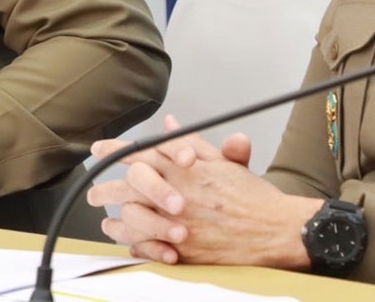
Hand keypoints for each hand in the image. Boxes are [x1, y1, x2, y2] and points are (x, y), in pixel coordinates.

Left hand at [87, 118, 316, 267]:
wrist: (279, 230)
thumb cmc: (253, 197)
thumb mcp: (224, 162)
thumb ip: (192, 143)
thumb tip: (169, 125)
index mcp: (186, 169)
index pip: (141, 153)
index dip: (115, 149)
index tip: (99, 149)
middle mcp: (178, 193)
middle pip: (129, 184)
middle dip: (106, 187)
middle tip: (94, 191)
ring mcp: (180, 222)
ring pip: (133, 216)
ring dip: (115, 219)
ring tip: (105, 220)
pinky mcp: (186, 249)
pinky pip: (149, 245)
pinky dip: (134, 243)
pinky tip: (126, 242)